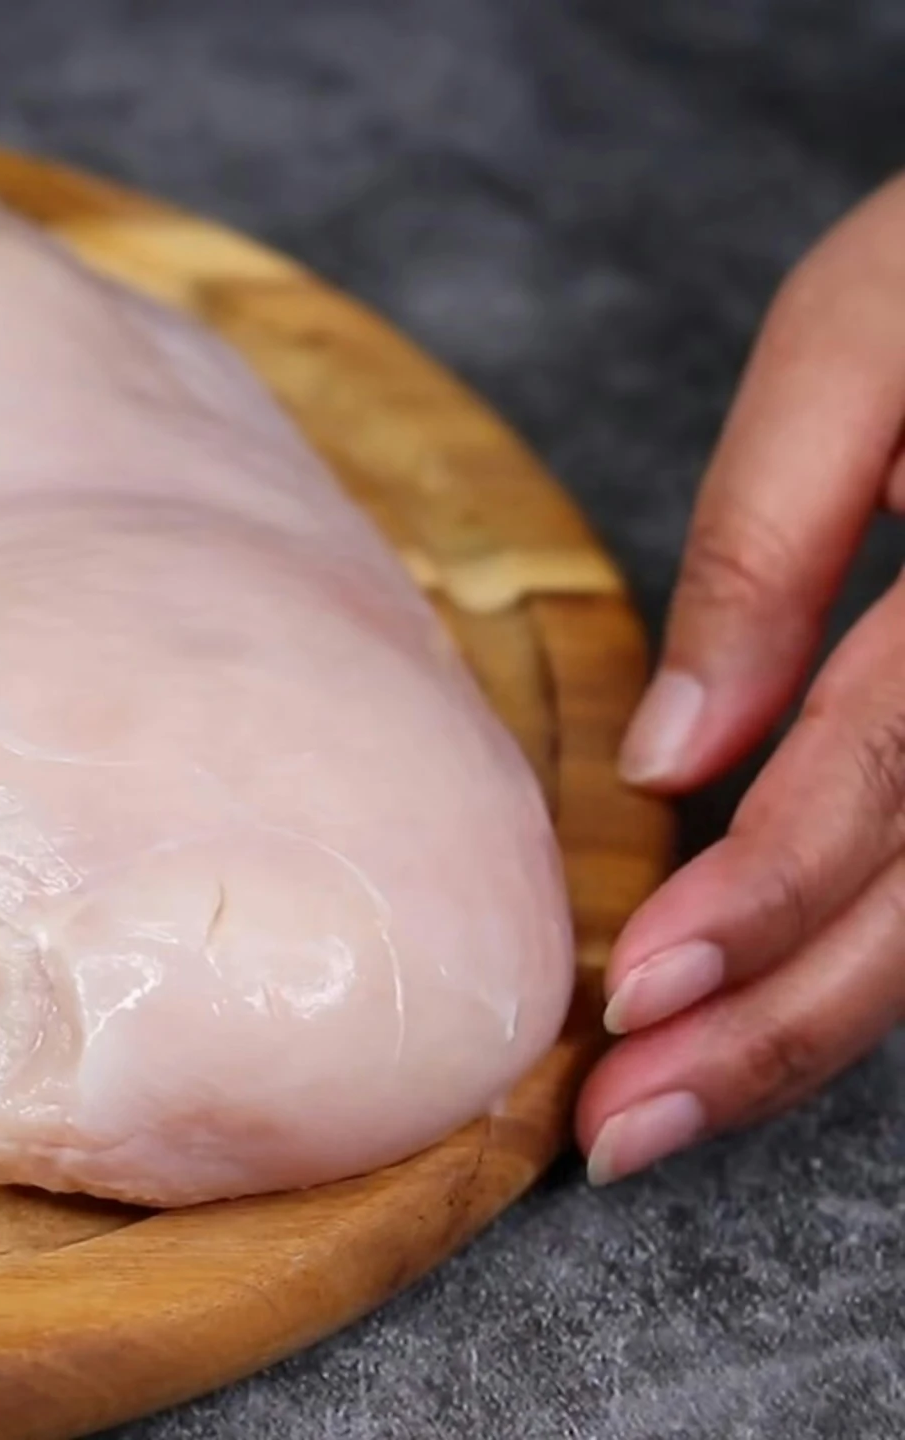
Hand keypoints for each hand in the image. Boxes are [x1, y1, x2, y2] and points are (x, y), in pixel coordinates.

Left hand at [579, 171, 904, 1184]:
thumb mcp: (862, 335)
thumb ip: (767, 547)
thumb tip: (671, 756)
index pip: (890, 768)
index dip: (766, 891)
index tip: (631, 990)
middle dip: (782, 1026)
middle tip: (620, 1129)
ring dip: (824, 1026)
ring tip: (669, 1106)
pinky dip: (882, 949)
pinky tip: (774, 1013)